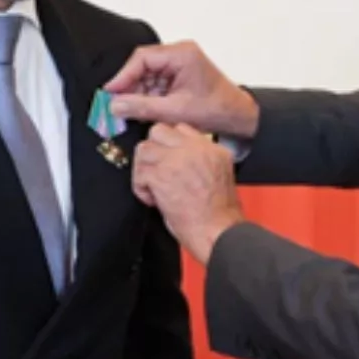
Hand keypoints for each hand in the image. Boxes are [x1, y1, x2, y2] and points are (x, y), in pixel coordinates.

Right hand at [105, 41, 258, 138]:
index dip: (123, 76)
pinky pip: (155, 83)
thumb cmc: (217, 109)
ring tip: (129, 112)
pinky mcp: (178, 75)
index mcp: (182, 54)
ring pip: (147, 76)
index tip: (110, 92)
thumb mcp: (175, 111)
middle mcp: (179, 54)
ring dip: (138, 94)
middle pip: (142, 67)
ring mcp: (179, 64)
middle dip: (129, 87)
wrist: (237, 116)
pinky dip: (148, 97)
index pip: (142, 59)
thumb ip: (143, 107)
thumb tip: (116, 105)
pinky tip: (142, 110)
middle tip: (114, 105)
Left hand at [132, 123, 245, 263]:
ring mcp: (176, 160)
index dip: (168, 145)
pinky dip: (140, 188)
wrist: (218, 230)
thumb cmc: (219, 214)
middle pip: (158, 131)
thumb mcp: (219, 175)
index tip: (166, 161)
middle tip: (154, 170)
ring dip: (143, 169)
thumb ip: (199, 161)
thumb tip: (176, 160)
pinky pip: (139, 173)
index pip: (180, 128)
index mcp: (211, 148)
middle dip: (152, 150)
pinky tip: (153, 201)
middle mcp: (194, 148)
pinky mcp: (161, 175)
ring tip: (152, 187)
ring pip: (143, 149)